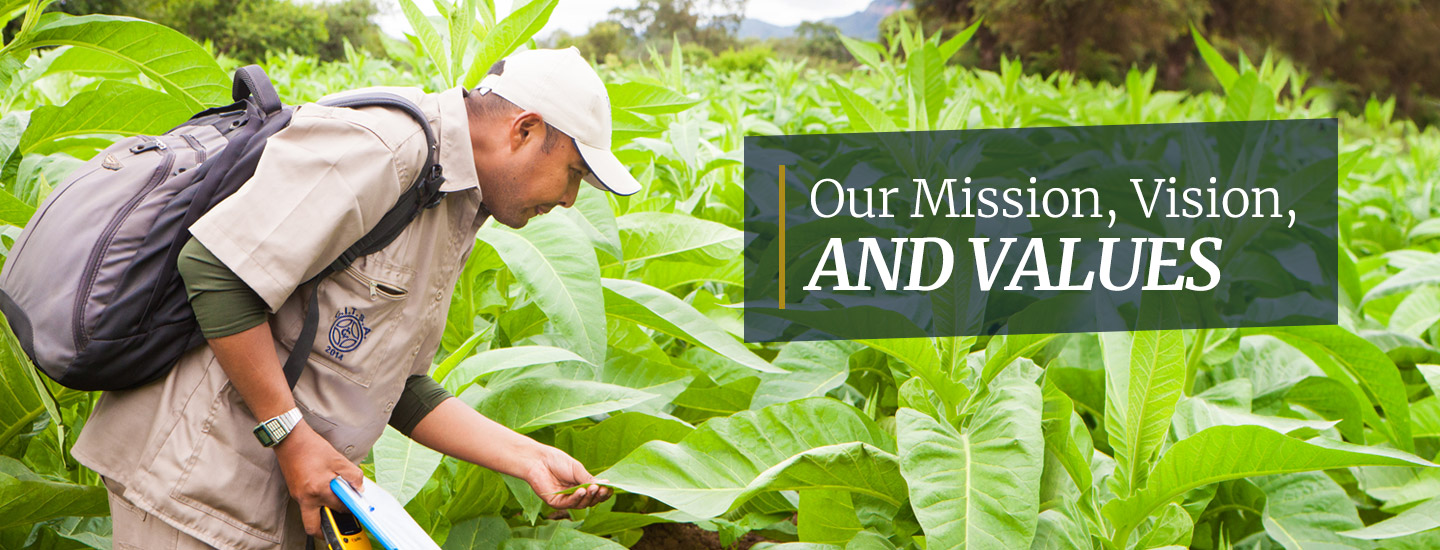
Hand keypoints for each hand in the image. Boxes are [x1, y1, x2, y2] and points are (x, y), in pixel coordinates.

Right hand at [273, 422, 364, 536]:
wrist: (290, 440)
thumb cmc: (312, 448)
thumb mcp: (338, 459)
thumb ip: (352, 476)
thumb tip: (359, 488)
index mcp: (318, 490)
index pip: (338, 508)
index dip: (348, 508)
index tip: (354, 508)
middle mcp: (305, 498)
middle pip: (313, 527)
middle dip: (325, 530)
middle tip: (338, 523)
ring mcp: (297, 496)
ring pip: (309, 516)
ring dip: (321, 513)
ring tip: (333, 502)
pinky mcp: (294, 492)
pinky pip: (306, 504)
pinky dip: (316, 502)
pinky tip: (324, 491)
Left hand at [522, 445, 611, 509]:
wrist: (537, 460)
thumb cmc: (556, 461)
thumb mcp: (577, 469)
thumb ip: (589, 479)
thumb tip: (606, 485)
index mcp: (580, 485)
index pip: (595, 493)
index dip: (603, 492)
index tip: (610, 487)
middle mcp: (574, 494)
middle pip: (590, 500)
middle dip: (598, 495)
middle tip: (603, 489)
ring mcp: (565, 500)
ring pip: (581, 504)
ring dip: (589, 497)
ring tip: (593, 488)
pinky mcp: (555, 503)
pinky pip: (569, 503)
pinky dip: (577, 498)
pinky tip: (581, 491)